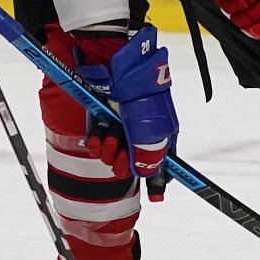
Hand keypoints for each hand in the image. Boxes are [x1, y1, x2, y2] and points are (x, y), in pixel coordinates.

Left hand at [74, 26, 177, 179]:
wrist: (117, 63)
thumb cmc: (140, 93)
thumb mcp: (151, 131)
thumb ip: (149, 157)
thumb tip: (145, 175)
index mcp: (162, 132)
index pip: (163, 162)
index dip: (160, 180)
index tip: (156, 196)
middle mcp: (143, 128)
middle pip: (135, 160)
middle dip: (125, 163)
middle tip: (121, 158)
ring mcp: (124, 122)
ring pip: (115, 151)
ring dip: (110, 152)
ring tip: (109, 141)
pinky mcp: (104, 116)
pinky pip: (100, 139)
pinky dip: (97, 143)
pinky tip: (96, 142)